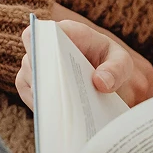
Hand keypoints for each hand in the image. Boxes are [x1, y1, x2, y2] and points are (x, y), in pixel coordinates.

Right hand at [14, 7, 152, 109]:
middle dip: (44, 78)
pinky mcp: (35, 88)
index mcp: (66, 32)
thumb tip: (99, 82)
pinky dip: (44, 109)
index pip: (41, 32)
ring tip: (64, 113)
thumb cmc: (112, 64)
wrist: (108, 82)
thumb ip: (116, 69)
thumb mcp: (122, 63)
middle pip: (32, 60)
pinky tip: (59, 120)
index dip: (38, 44)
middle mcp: (45, 48)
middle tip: (61, 95)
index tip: (48, 61)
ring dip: (44, 97)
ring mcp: (37, 68)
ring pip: (30, 82)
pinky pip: (33, 99)